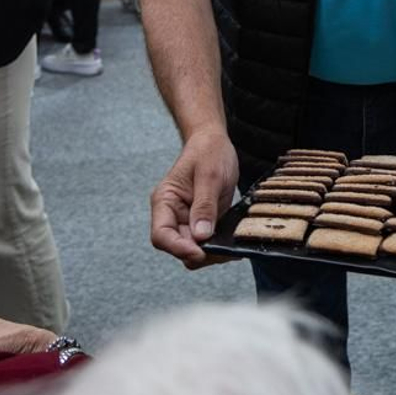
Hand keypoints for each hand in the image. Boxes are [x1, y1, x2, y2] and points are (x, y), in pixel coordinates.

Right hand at [150, 129, 237, 267]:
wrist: (214, 142)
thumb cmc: (208, 151)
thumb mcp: (209, 175)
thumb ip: (204, 205)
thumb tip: (201, 236)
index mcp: (165, 201)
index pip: (161, 236)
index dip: (178, 248)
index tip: (200, 252)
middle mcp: (173, 215)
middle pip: (178, 247)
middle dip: (200, 252)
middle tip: (225, 250)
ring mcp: (187, 220)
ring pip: (194, 249)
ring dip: (212, 252)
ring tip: (232, 245)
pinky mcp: (203, 222)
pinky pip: (208, 242)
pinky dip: (220, 245)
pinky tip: (234, 241)